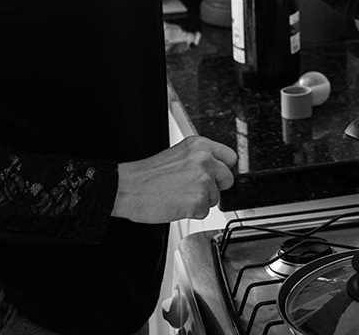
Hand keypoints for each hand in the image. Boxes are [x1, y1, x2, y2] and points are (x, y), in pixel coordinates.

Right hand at [112, 136, 236, 223]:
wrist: (128, 188)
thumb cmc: (148, 175)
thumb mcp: (178, 154)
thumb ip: (199, 158)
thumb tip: (215, 168)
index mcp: (200, 145)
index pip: (230, 157)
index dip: (222, 169)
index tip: (216, 175)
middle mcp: (205, 160)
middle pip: (227, 179)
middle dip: (214, 187)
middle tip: (193, 189)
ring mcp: (203, 180)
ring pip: (214, 198)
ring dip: (200, 201)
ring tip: (179, 195)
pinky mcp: (199, 201)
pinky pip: (204, 212)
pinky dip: (192, 213)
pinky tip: (177, 205)